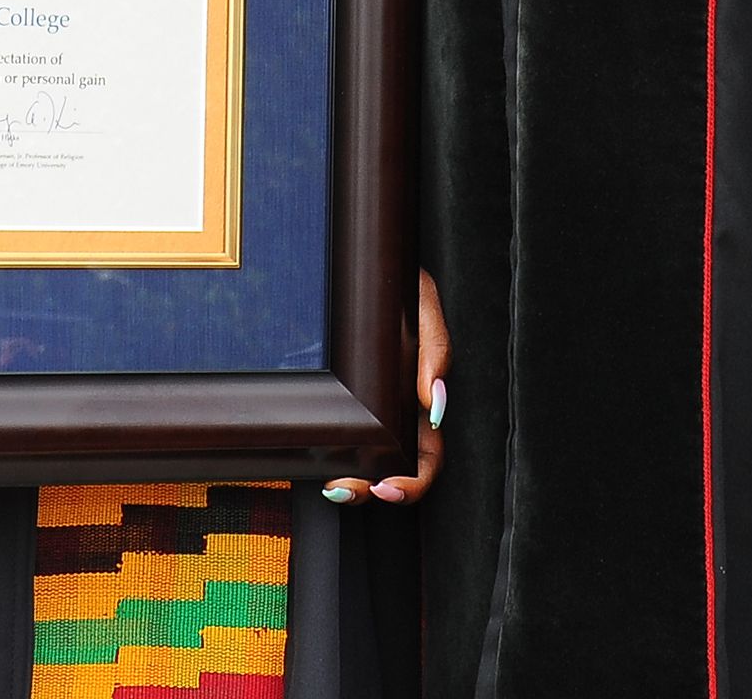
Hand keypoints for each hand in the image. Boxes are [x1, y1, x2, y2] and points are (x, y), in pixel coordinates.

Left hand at [324, 269, 448, 506]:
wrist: (360, 261)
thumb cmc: (396, 284)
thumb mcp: (421, 303)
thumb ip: (435, 349)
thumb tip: (436, 402)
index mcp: (424, 398)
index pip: (428, 456)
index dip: (414, 481)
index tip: (390, 485)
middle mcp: (398, 412)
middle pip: (395, 471)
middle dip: (377, 490)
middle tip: (356, 489)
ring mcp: (369, 408)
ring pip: (365, 463)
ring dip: (352, 482)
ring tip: (335, 484)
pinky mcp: (340, 398)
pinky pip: (338, 439)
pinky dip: (329, 457)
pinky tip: (316, 461)